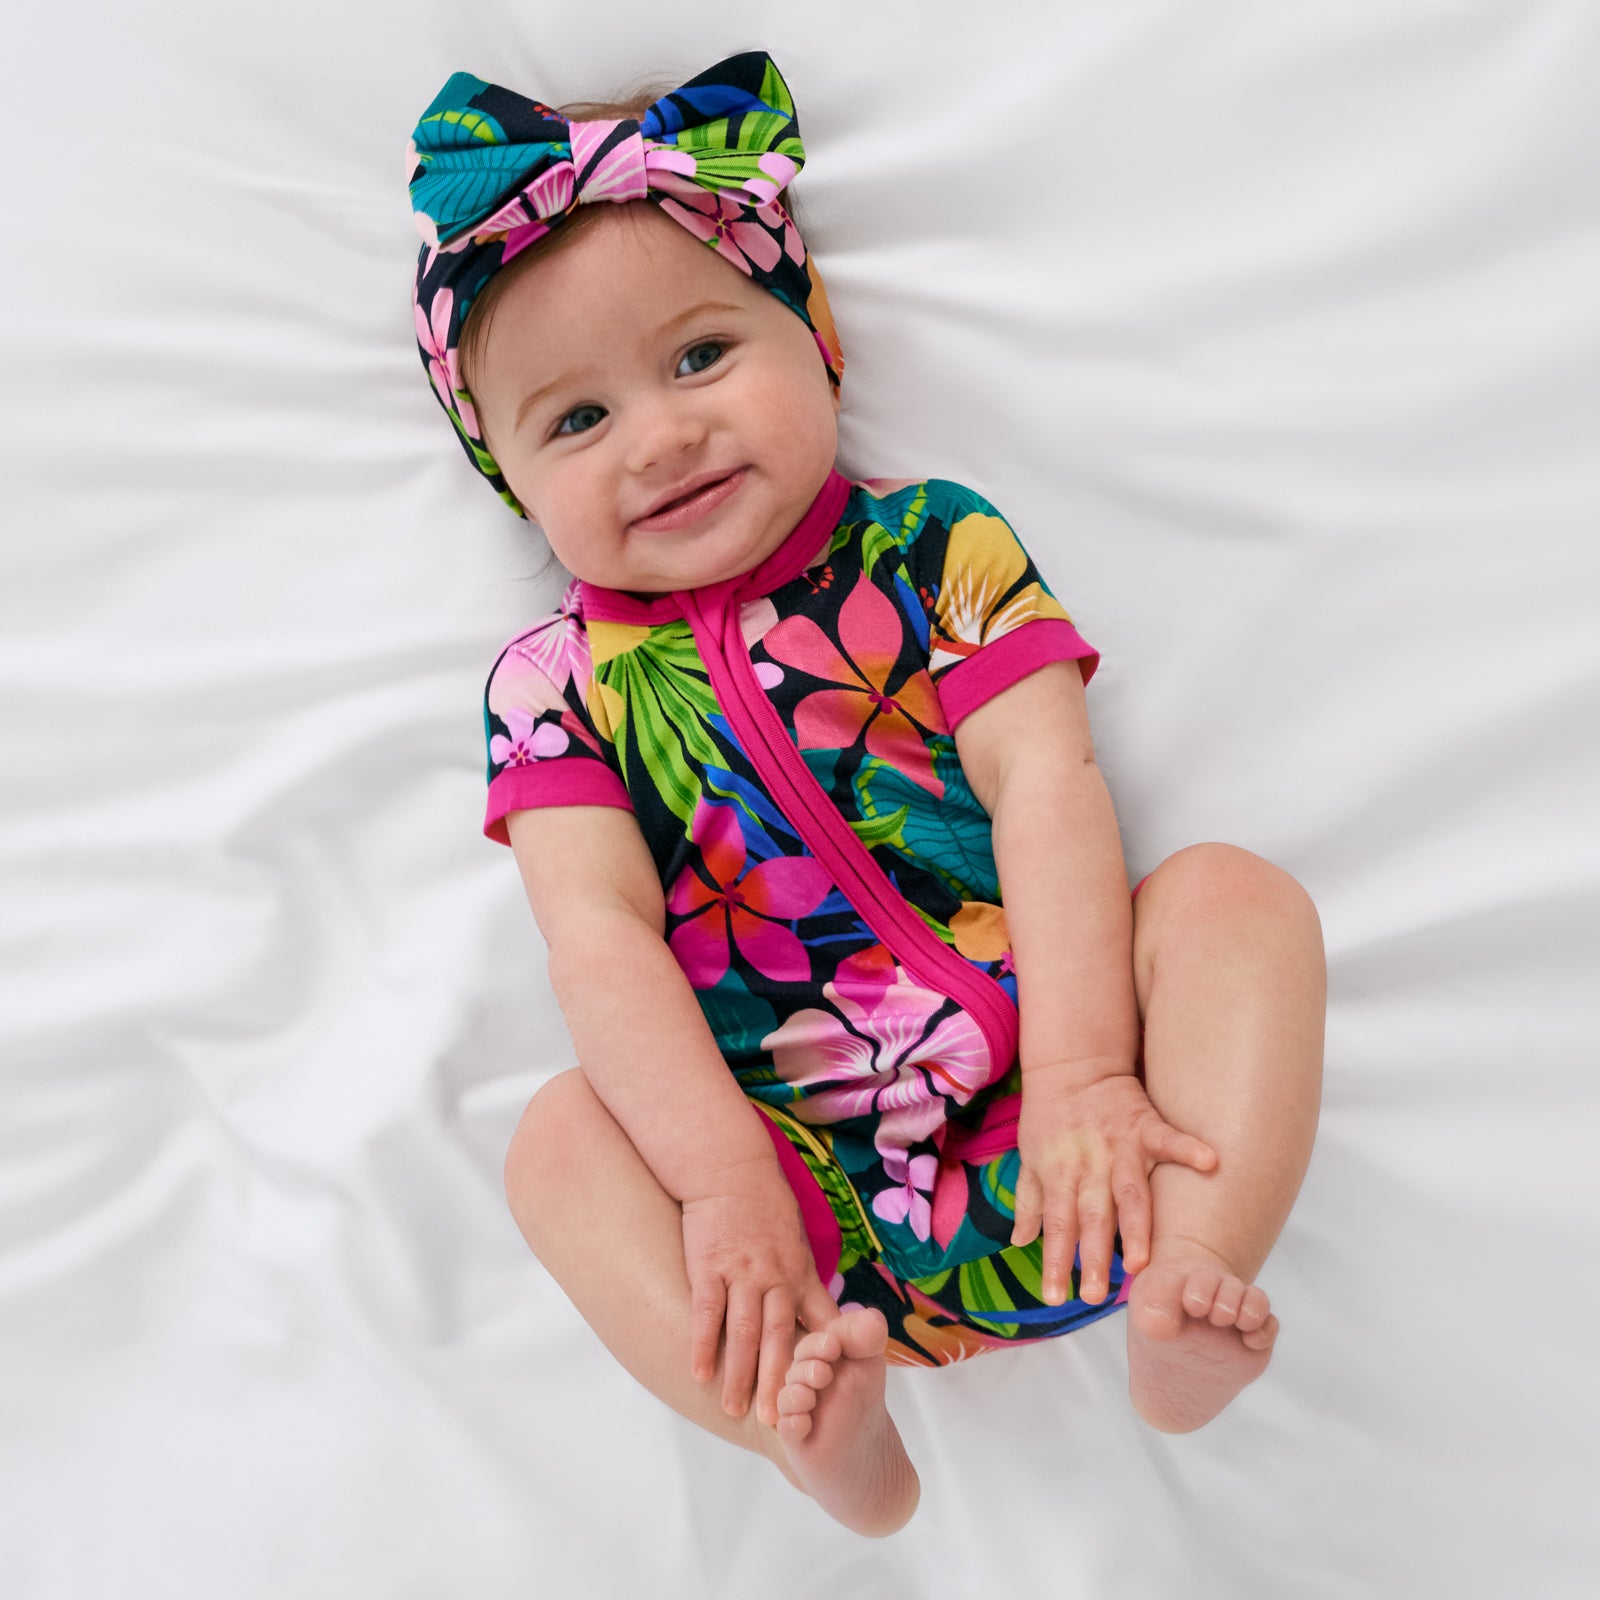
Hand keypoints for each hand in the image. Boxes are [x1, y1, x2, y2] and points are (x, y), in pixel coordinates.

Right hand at [679, 1162, 839, 1426]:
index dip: (821, 1362)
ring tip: (734, 1410)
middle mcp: (775, 1276)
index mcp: (800, 1273)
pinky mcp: (709, 1267)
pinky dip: (703, 1344)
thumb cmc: (766, 1209)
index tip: (824, 1395)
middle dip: (781, 1381)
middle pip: (781, 1337)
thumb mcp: (797, 1244)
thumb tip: (825, 1326)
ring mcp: (741, 1272)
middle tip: (779, 1420)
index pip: (816, 1325)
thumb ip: (805, 1286)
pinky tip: (699, 1373)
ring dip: (740, 1373)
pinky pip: (707, 1312)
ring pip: (744, 1331)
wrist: (731, 1169)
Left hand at [1008, 1067, 1216, 1304]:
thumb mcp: (1030, 1157)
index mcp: (1060, 1175)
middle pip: (1092, 1217)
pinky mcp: (1144, 1125)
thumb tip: (1020, 1242)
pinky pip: (1169, 1138)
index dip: (1056, 1261)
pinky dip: (1188, 1148)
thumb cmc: (1049, 1116)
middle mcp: (1089, 1165)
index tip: (1056, 1297)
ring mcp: (1119, 1147)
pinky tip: (1210, 1162)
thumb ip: (1030, 1201)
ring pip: (1129, 1192)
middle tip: (1097, 1296)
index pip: (1057, 1226)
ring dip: (1135, 1227)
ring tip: (1141, 1262)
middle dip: (1095, 1257)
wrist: (1069, 1065)